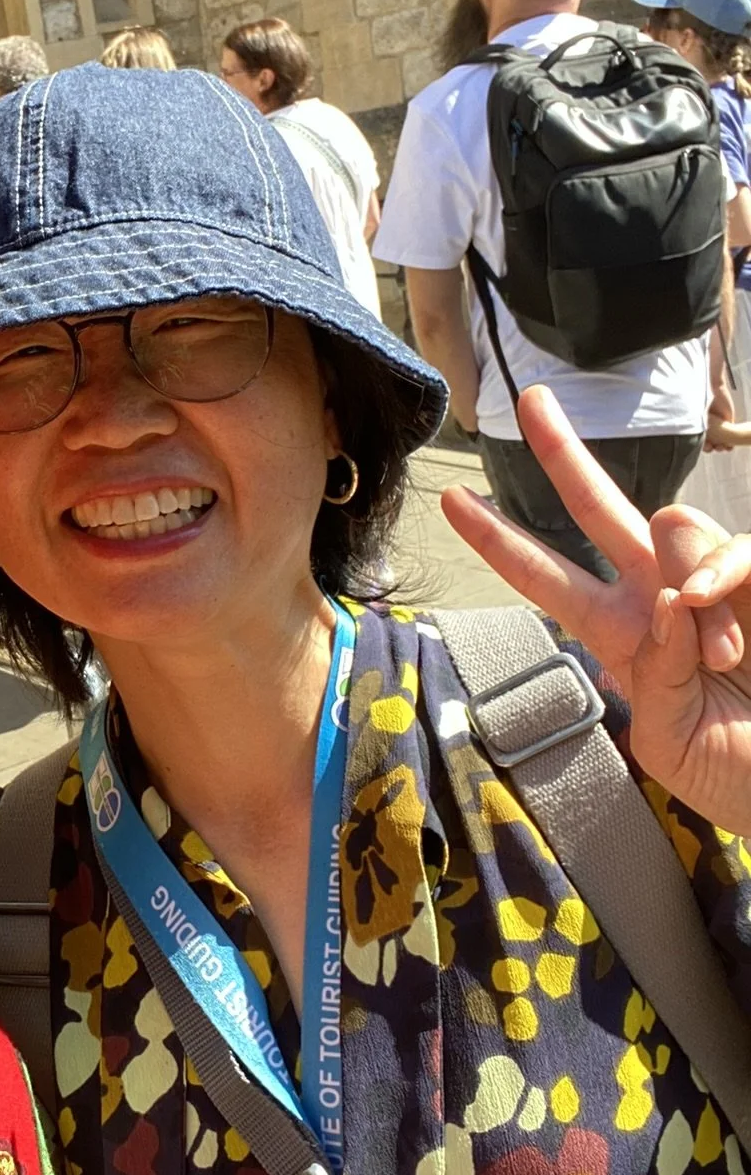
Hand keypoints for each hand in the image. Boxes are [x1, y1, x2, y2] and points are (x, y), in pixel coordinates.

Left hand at [442, 385, 750, 836]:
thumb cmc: (729, 774)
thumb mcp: (670, 741)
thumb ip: (657, 673)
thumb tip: (672, 601)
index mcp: (619, 634)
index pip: (547, 575)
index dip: (500, 539)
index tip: (453, 500)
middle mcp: (660, 596)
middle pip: (598, 506)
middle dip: (562, 454)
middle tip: (533, 401)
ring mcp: (713, 584)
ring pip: (675, 525)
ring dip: (692, 590)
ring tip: (721, 660)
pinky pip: (736, 547)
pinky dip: (727, 572)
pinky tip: (718, 605)